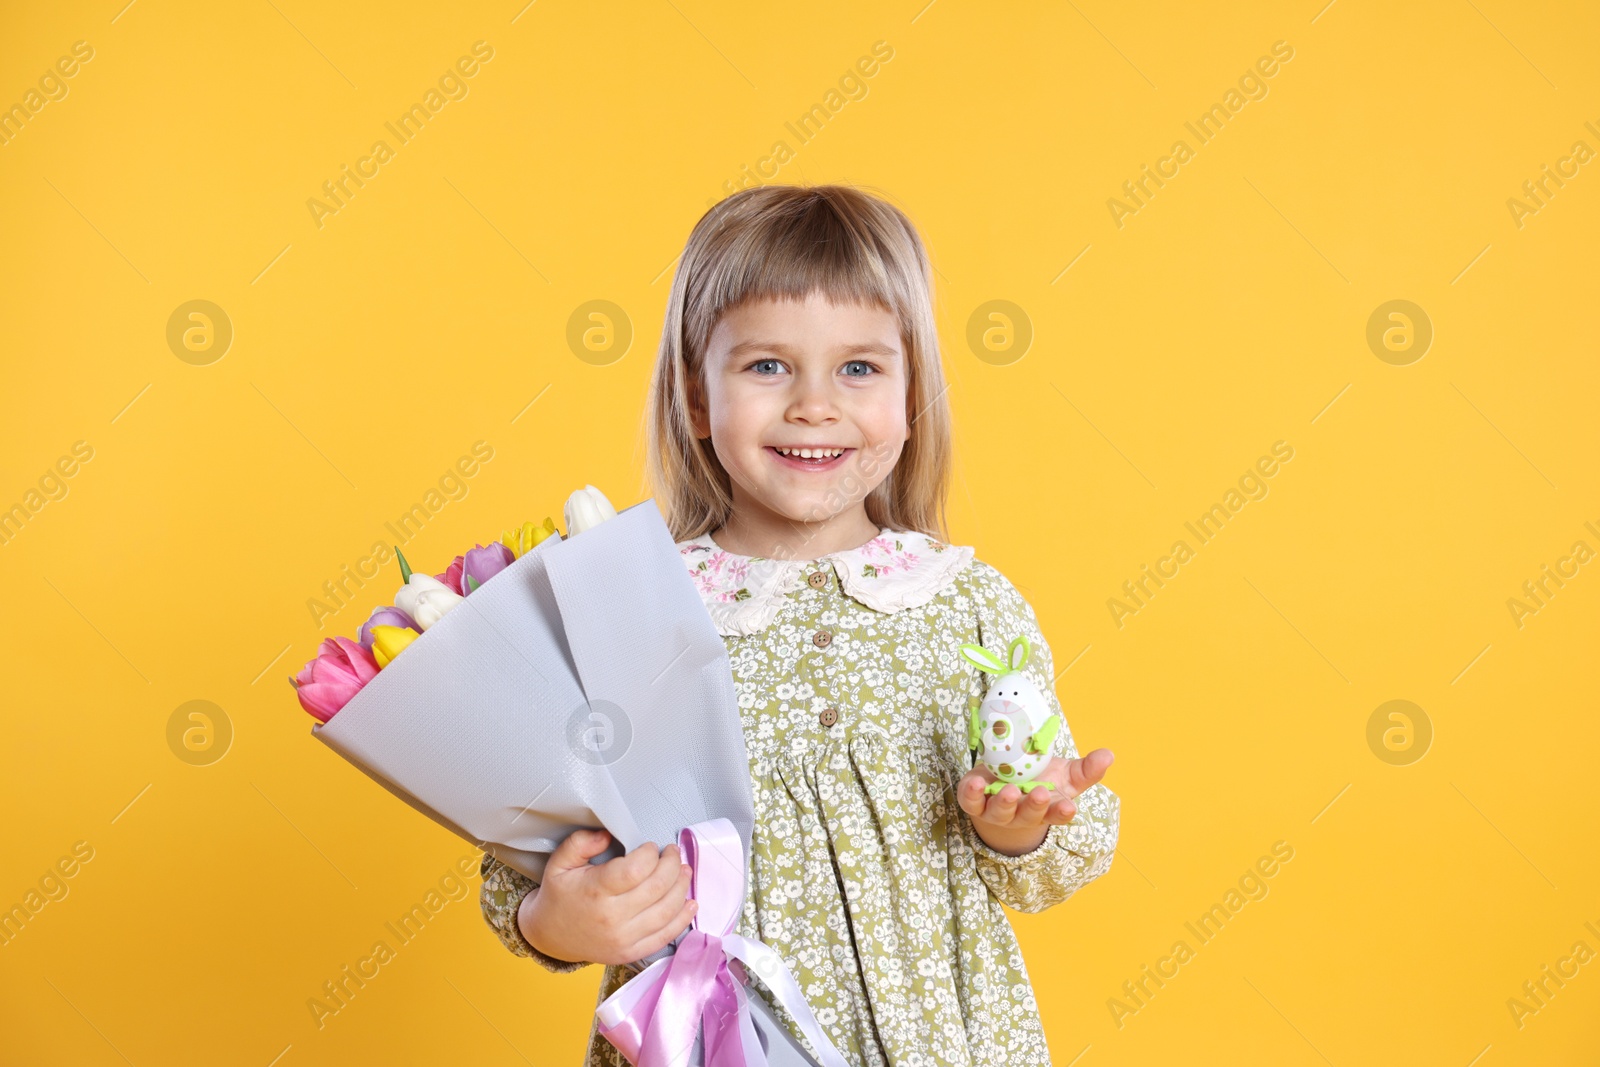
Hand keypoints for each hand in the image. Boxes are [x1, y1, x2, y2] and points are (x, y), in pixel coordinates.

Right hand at [517, 828, 698, 965]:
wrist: (550, 937)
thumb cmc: (559, 897)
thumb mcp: (560, 863)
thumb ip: (581, 842)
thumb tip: (608, 834)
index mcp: (594, 892)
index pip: (635, 870)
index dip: (651, 854)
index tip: (651, 846)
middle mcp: (612, 918)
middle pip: (657, 887)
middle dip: (672, 865)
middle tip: (672, 853)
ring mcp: (624, 939)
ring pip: (666, 911)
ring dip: (682, 887)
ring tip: (684, 871)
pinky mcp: (631, 953)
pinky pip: (665, 937)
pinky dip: (682, 919)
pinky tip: (690, 903)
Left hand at [957, 748, 1114, 856]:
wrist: (1001, 783)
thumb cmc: (1038, 779)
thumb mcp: (1064, 775)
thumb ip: (1086, 768)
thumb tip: (1108, 755)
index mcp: (1046, 809)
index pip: (1057, 815)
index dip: (1062, 812)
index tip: (1069, 806)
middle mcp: (1021, 814)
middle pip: (1028, 815)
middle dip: (1034, 806)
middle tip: (1040, 793)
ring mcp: (996, 811)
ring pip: (1000, 812)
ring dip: (1004, 803)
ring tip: (1009, 791)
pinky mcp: (974, 801)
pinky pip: (970, 801)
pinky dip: (971, 793)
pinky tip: (976, 783)